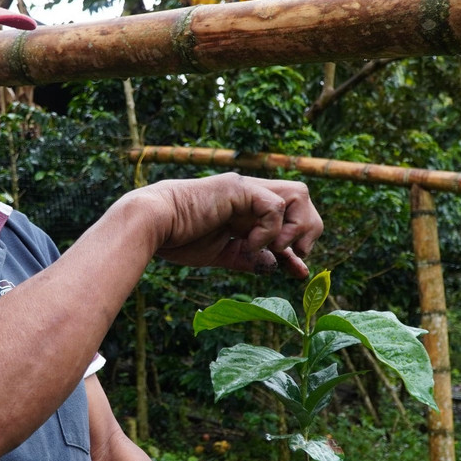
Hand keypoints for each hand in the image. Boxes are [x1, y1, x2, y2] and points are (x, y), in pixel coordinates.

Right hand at [135, 174, 322, 277]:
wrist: (152, 225)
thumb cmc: (178, 239)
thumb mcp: (223, 254)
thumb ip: (249, 258)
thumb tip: (275, 266)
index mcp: (247, 209)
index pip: (289, 219)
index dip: (300, 245)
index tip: (298, 271)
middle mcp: (251, 194)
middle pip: (303, 197)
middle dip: (307, 229)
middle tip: (291, 254)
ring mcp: (246, 188)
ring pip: (298, 195)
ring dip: (295, 227)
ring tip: (274, 248)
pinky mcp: (239, 189)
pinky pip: (275, 207)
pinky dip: (270, 230)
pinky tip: (249, 243)